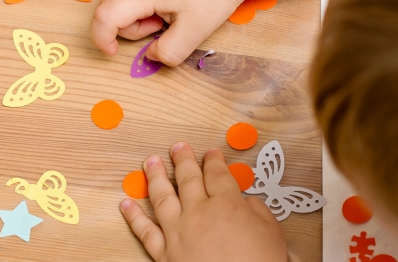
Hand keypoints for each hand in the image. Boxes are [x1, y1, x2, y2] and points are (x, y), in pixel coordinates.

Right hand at [91, 0, 253, 65]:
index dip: (101, 39)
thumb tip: (150, 54)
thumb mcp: (195, 32)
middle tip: (162, 24)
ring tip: (167, 7)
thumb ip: (168, 52)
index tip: (114, 52)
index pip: (104, 16)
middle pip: (109, 7)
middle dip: (129, 26)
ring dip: (135, 9)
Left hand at [120, 142, 286, 261]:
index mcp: (226, 204)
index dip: (214, 161)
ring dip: (155, 176)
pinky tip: (126, 203)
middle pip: (188, 179)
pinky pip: (145, 231)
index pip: (217, 174)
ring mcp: (178, 233)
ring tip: (150, 161)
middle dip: (183, 160)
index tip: (211, 153)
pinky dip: (134, 216)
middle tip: (178, 147)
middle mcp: (198, 213)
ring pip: (162, 197)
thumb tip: (246, 202)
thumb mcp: (271, 232)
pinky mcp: (165, 254)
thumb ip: (257, 209)